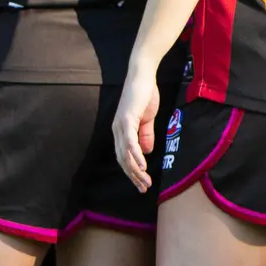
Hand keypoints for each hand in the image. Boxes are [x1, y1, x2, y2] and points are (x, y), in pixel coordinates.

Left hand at [111, 62, 162, 191]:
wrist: (143, 76)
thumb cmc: (145, 94)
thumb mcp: (147, 119)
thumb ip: (145, 135)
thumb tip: (146, 152)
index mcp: (121, 131)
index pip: (124, 157)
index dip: (132, 172)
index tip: (141, 184)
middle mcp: (117, 130)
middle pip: (122, 159)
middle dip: (133, 176)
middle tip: (143, 189)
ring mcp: (120, 125)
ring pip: (125, 154)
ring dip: (135, 170)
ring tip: (144, 182)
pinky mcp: (127, 119)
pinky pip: (130, 142)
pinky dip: (135, 155)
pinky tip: (142, 165)